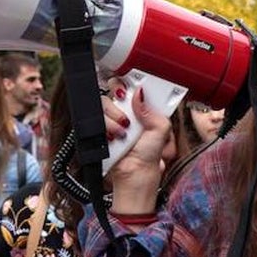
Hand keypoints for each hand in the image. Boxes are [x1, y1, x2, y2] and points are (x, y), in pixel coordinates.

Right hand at [104, 78, 171, 212]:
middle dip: (119, 94)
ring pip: (104, 102)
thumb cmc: (149, 156)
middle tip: (125, 105)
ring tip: (123, 132)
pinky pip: (95, 117)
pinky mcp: (99, 129)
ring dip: (115, 116)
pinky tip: (114, 137)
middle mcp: (126, 112)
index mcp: (143, 110)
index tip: (131, 86)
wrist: (134, 174)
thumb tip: (139, 94)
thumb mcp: (161, 131)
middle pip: (115, 88)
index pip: (133, 87)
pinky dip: (106, 127)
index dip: (130, 83)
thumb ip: (153, 111)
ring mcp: (111, 119)